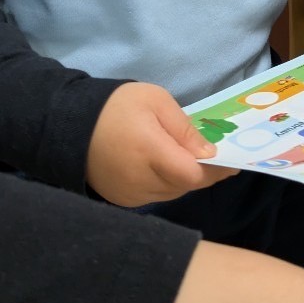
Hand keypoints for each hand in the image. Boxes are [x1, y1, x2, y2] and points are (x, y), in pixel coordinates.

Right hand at [87, 82, 238, 206]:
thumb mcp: (155, 101)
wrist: (69, 124)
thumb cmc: (115, 106)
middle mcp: (141, 180)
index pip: (193, 173)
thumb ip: (184, 127)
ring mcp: (131, 195)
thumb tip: (210, 153)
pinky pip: (157, 196)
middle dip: (204, 172)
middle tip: (217, 158)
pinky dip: (167, 184)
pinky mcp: (123, 201)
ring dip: (185, 179)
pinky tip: (167, 167)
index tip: (234, 161)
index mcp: (149, 151)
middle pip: (186, 185)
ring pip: (173, 192)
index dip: (216, 169)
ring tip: (192, 159)